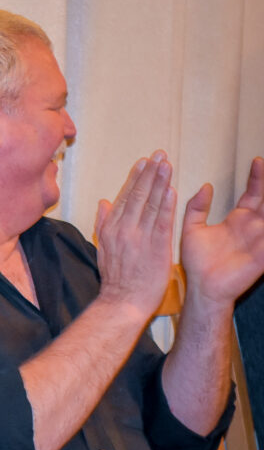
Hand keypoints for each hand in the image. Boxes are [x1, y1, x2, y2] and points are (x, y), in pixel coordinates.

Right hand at [94, 150, 176, 317]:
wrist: (123, 301)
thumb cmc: (115, 278)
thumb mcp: (102, 248)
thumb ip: (103, 223)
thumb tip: (103, 202)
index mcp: (111, 228)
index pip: (124, 197)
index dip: (135, 177)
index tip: (143, 162)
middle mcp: (124, 229)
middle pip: (138, 195)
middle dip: (149, 173)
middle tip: (159, 155)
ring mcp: (140, 237)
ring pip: (150, 204)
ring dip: (159, 182)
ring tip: (166, 164)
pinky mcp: (156, 246)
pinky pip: (162, 221)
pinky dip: (166, 204)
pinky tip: (171, 190)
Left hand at [180, 156, 263, 307]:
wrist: (201, 288)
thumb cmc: (197, 262)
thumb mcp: (192, 229)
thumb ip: (196, 207)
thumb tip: (205, 186)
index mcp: (239, 220)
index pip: (254, 194)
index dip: (257, 178)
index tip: (257, 161)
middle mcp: (254, 227)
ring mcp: (261, 241)